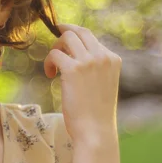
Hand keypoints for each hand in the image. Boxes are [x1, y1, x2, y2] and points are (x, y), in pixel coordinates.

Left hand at [44, 24, 121, 145]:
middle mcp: (103, 56)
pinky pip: (54, 54)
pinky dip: (48, 62)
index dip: (74, 36)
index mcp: (113, 59)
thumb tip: (72, 54)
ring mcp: (89, 61)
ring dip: (55, 49)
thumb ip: (93, 67)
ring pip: (66, 38)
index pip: (91, 37)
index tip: (63, 41)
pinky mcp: (73, 69)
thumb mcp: (101, 84)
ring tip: (53, 66)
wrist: (95, 131)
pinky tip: (49, 75)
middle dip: (63, 34)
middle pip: (79, 31)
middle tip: (53, 43)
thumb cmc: (96, 112)